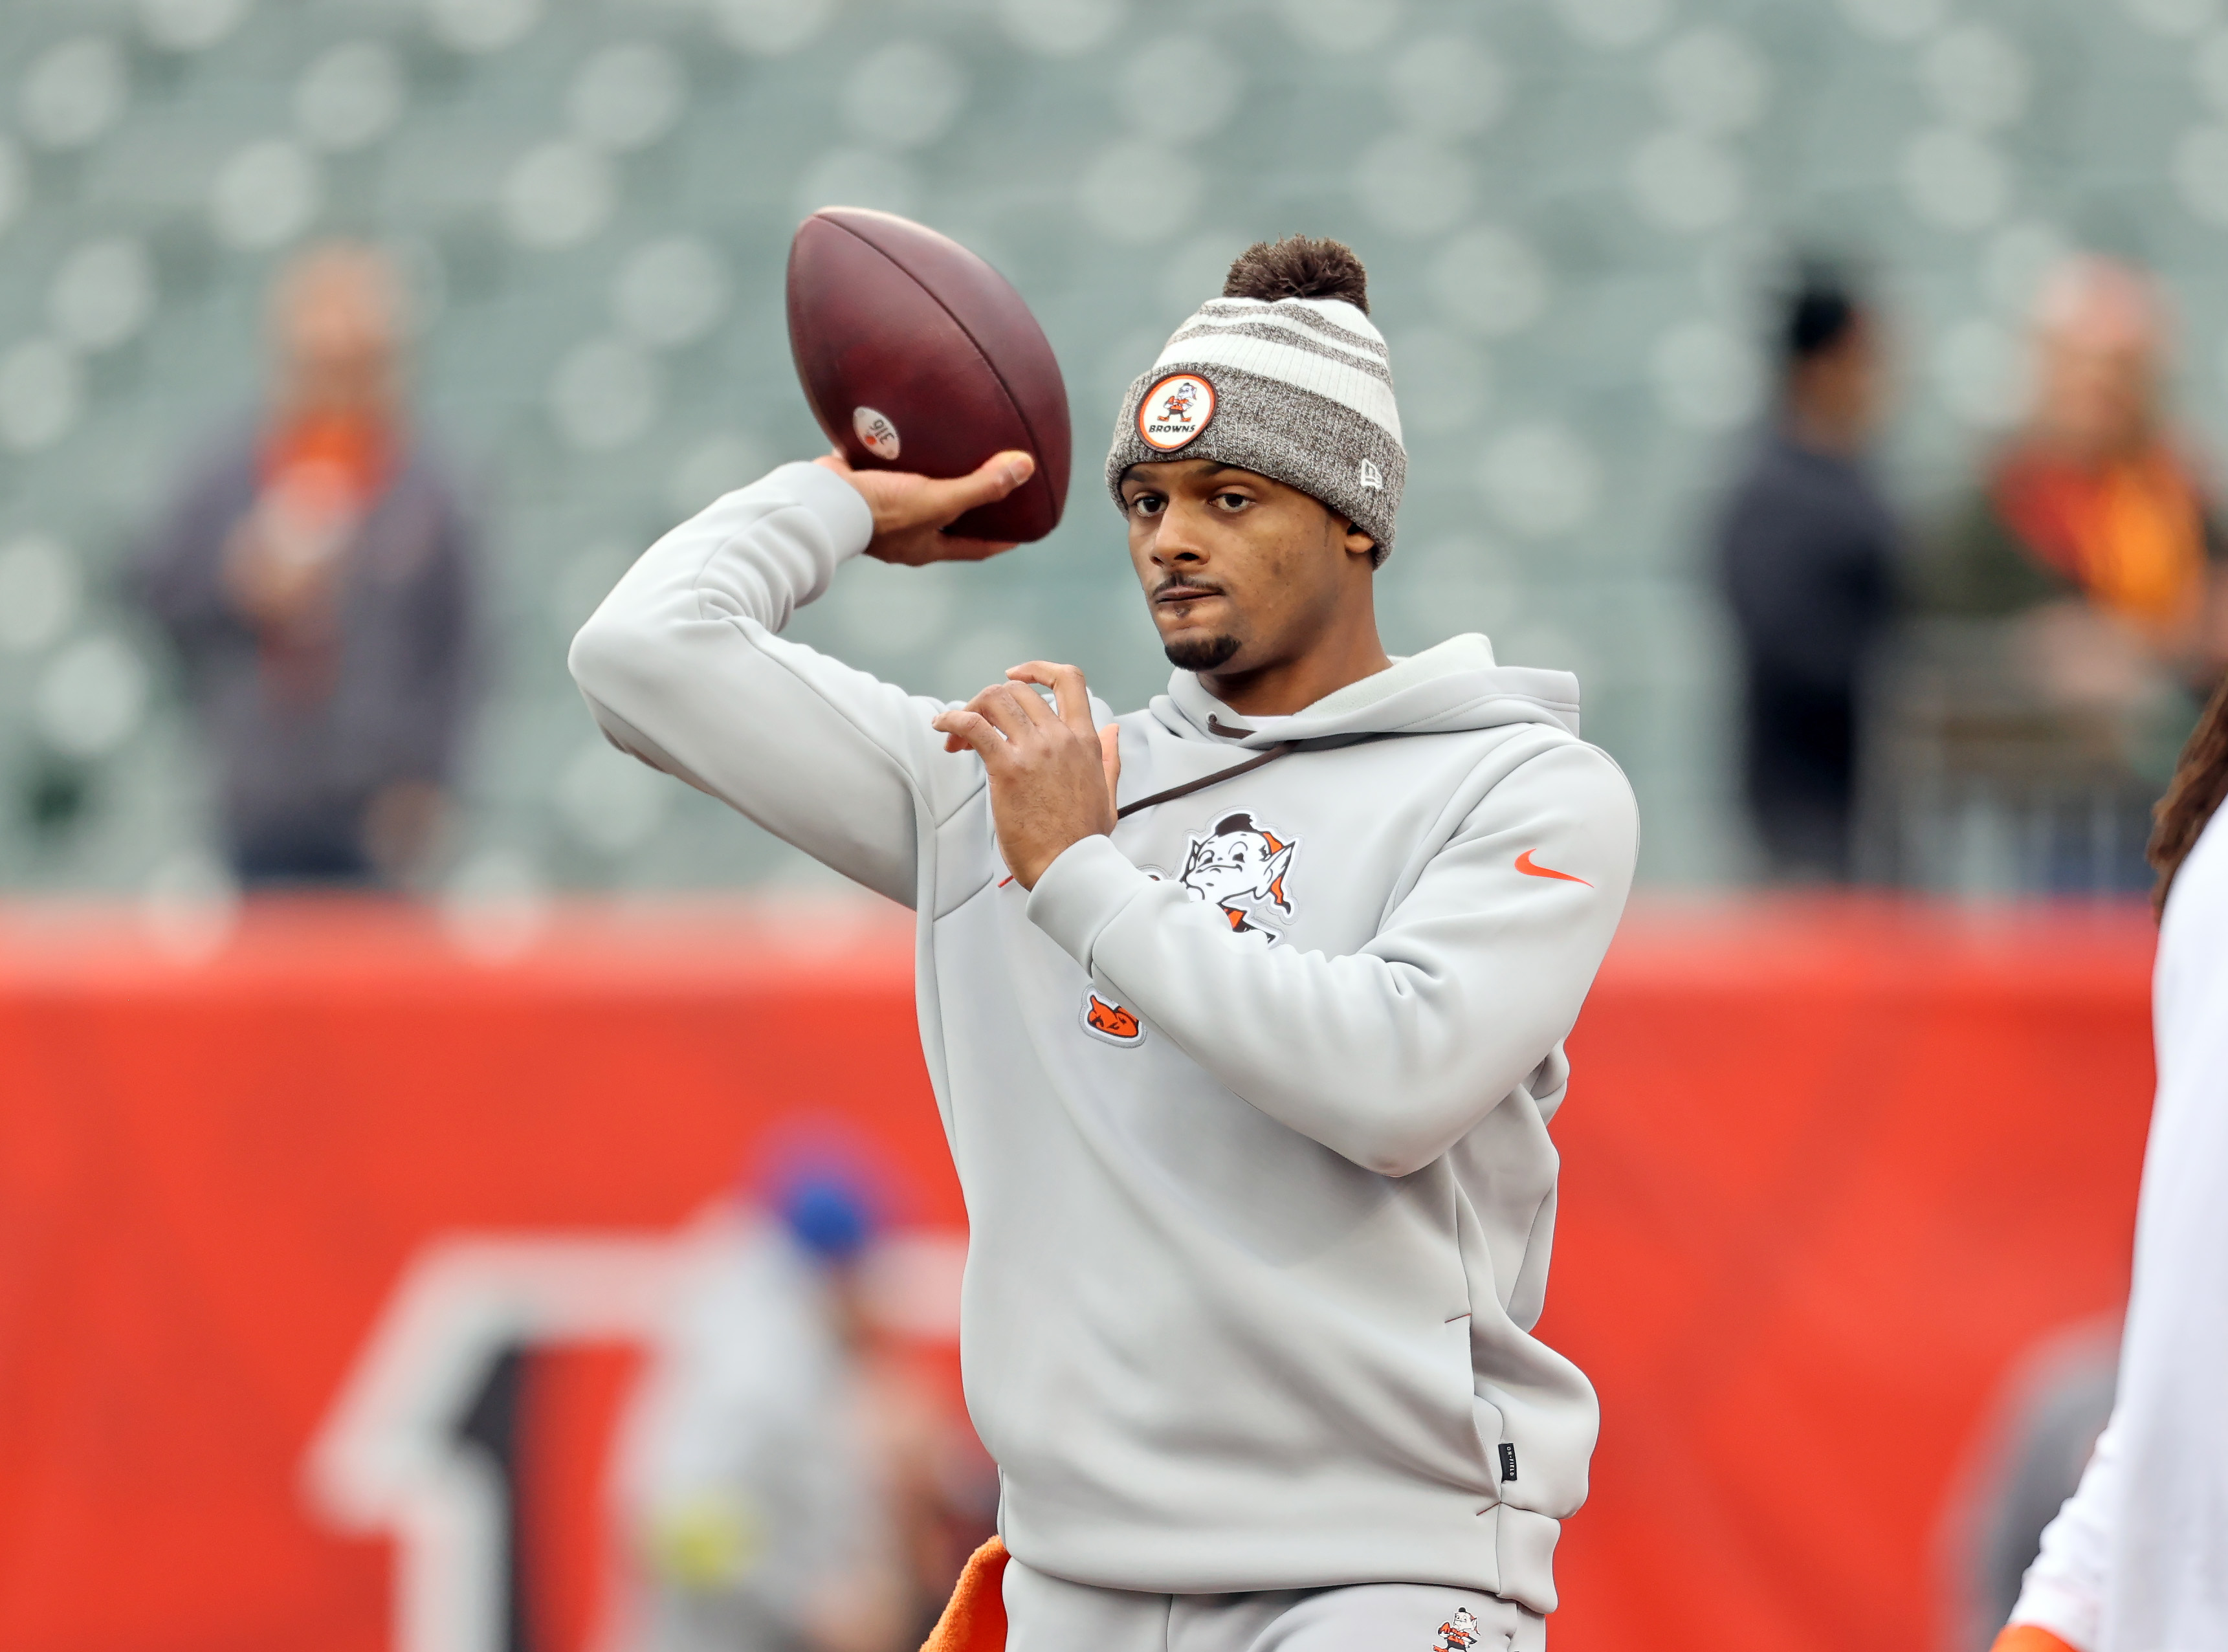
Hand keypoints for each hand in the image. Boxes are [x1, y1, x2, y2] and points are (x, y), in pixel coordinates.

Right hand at [815, 448, 1034, 565]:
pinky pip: (885, 470)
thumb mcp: (938, 499)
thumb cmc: (881, 510)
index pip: (974, 548)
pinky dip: (897, 455)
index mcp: (925, 546)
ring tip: (953, 454)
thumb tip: (1026, 467)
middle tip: (992, 486)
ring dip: (932, 478)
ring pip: (915, 495)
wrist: (822, 500)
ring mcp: (880, 511)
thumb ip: (981, 485)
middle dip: (967, 507)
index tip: (1022, 529)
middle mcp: (904, 534)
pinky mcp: (860, 486)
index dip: (1000, 539)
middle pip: (945, 522)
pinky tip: (909, 433)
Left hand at [933, 661, 1122, 888]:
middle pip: (1019, 691)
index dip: (1039, 670)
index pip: (1070, 681)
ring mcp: (1035, 750)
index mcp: (1085, 741)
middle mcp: (1060, 737)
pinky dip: (953, 720)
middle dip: (991, 701)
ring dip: (970, 710)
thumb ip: (1109, 758)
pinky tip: (943, 728)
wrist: (1069, 868)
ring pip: (995, 701)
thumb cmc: (1084, 841)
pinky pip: (974, 726)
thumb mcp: (1108, 793)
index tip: (1017, 675)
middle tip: (975, 727)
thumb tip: (1112, 730)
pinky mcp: (1008, 768)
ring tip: (956, 736)